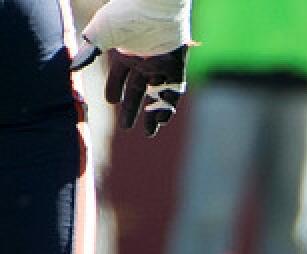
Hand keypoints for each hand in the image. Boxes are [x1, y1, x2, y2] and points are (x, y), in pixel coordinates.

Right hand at [71, 0, 190, 135]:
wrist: (152, 6)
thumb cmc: (124, 15)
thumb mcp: (101, 35)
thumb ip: (90, 52)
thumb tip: (73, 68)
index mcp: (125, 53)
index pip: (119, 77)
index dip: (114, 90)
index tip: (109, 102)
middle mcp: (143, 61)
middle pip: (138, 90)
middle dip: (133, 109)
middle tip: (128, 128)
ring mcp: (160, 64)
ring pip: (157, 94)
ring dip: (153, 113)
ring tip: (149, 132)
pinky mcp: (176, 66)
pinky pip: (174, 90)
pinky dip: (168, 104)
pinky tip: (161, 119)